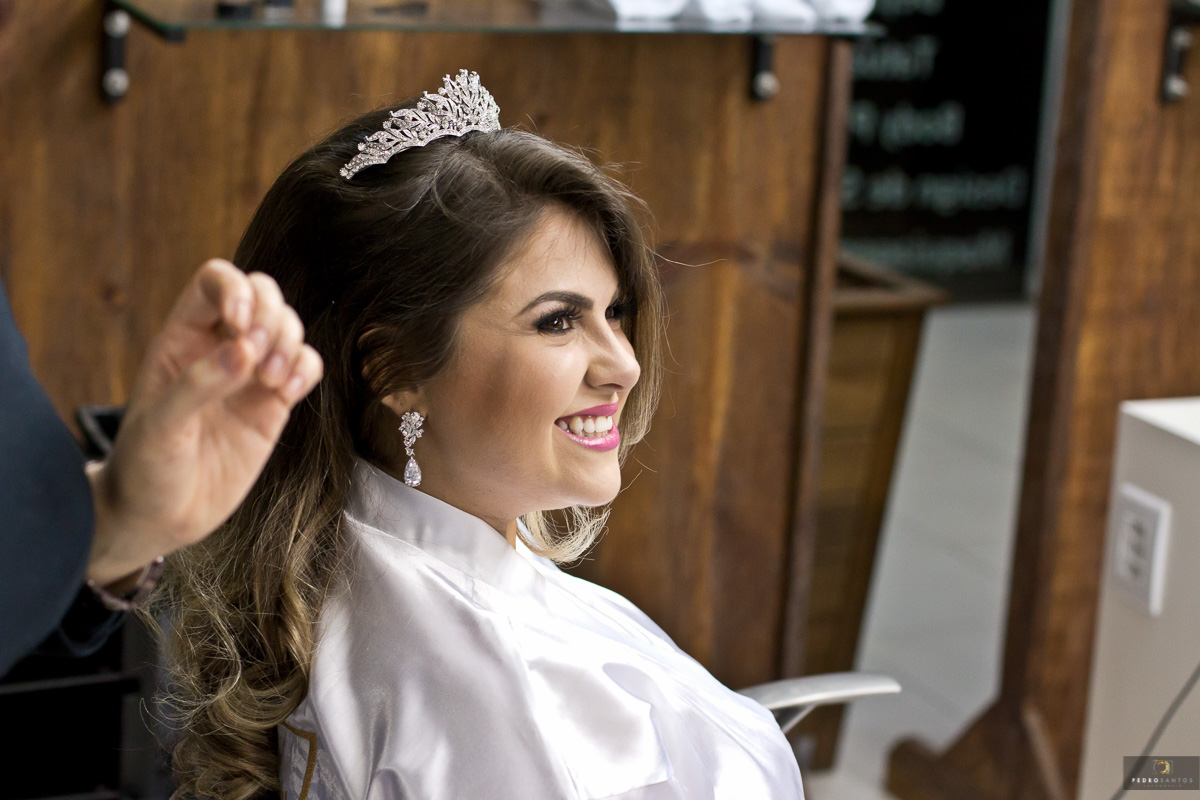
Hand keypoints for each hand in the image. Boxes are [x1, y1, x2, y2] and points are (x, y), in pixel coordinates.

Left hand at [86, 259, 323, 586]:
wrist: (163, 516)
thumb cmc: (147, 467)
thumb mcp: (160, 426)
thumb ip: (198, 385)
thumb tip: (243, 351)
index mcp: (181, 339)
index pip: (215, 282)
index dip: (236, 289)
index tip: (240, 327)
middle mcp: (218, 348)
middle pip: (262, 293)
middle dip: (272, 316)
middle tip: (261, 359)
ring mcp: (250, 375)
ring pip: (288, 326)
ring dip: (291, 344)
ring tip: (273, 383)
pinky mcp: (274, 404)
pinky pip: (306, 366)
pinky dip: (306, 370)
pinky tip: (287, 393)